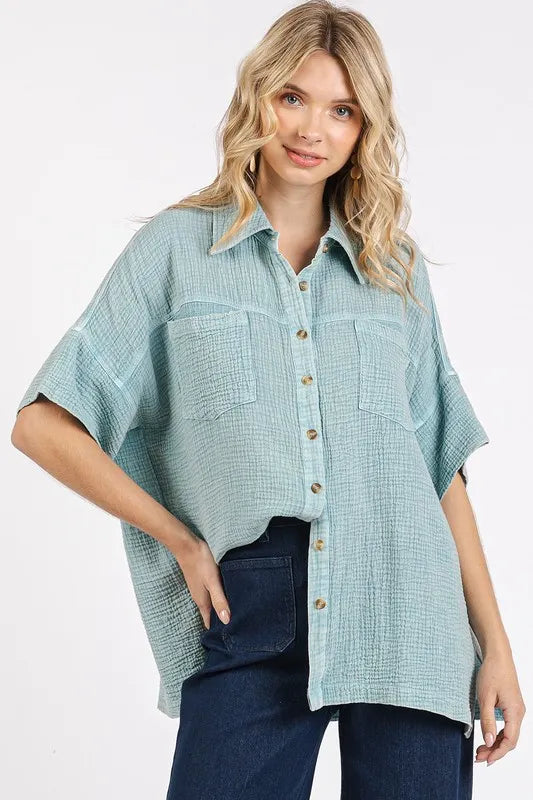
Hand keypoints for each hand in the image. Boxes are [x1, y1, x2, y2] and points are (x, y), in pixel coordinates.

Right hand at [172, 533, 231, 629]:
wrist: (187, 545)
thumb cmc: (201, 562)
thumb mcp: (213, 582)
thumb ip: (219, 600)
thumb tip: (227, 620)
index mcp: (203, 601)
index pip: (209, 623)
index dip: (217, 632)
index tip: (227, 640)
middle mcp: (200, 598)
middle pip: (210, 615)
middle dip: (219, 623)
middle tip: (234, 631)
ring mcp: (199, 589)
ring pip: (210, 605)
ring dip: (218, 612)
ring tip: (232, 617)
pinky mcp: (201, 581)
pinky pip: (209, 596)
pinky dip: (217, 601)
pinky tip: (224, 598)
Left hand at [475, 648, 525, 765]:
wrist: (498, 655)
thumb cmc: (491, 673)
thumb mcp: (485, 697)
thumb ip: (487, 721)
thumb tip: (489, 743)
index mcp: (515, 712)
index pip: (509, 741)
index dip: (498, 753)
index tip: (485, 760)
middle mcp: (519, 713)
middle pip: (510, 740)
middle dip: (496, 751)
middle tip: (478, 757)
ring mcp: (517, 710)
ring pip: (509, 734)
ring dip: (496, 744)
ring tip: (480, 750)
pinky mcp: (512, 706)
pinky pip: (508, 726)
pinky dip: (499, 735)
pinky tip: (488, 738)